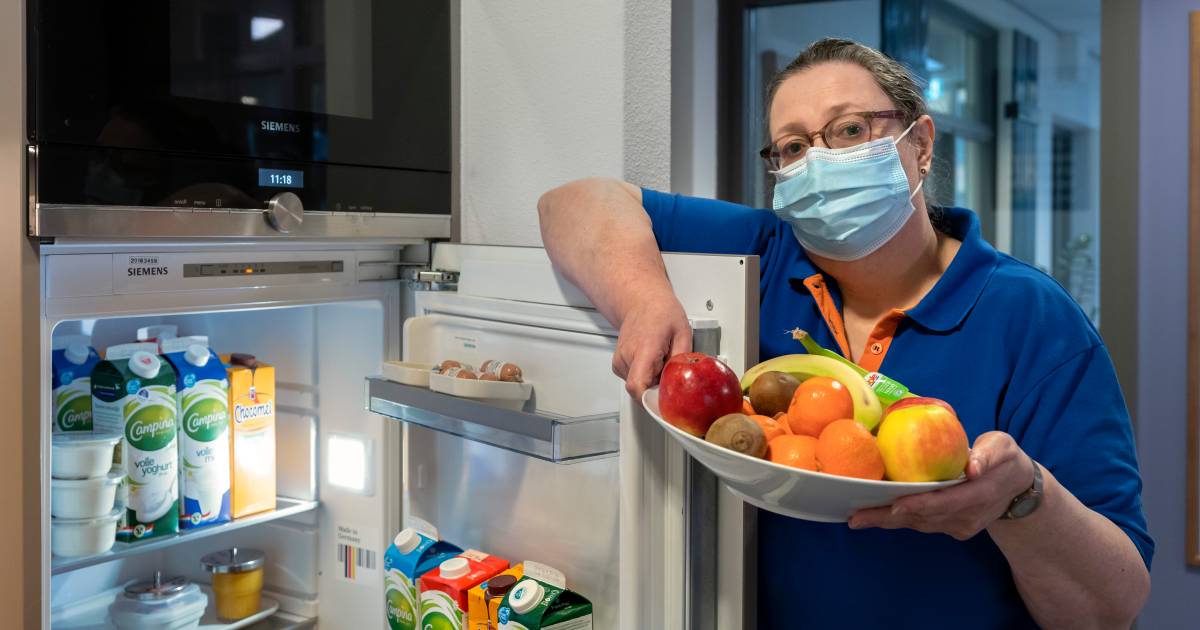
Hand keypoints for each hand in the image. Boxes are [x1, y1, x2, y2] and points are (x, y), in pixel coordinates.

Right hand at [612, 295, 691, 397]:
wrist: (641, 300)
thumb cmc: (660, 312)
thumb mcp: (683, 332)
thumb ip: (683, 359)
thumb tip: (684, 380)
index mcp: (644, 348)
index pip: (637, 385)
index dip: (649, 401)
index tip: (662, 405)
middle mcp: (627, 356)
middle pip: (640, 390)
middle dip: (658, 390)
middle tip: (671, 375)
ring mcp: (620, 361)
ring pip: (637, 387)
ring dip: (652, 382)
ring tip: (661, 362)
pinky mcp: (618, 364)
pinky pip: (634, 380)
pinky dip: (646, 377)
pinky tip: (653, 362)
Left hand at [847, 431, 1034, 539]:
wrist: (1018, 487)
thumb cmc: (1005, 459)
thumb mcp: (1002, 448)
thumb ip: (988, 455)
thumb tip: (973, 466)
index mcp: (980, 495)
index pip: (946, 502)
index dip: (920, 505)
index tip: (895, 505)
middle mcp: (968, 516)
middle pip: (924, 519)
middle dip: (889, 518)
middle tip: (856, 518)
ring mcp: (960, 526)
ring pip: (920, 525)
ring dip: (888, 522)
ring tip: (858, 518)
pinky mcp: (953, 528)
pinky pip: (922, 525)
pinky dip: (899, 520)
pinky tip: (875, 515)